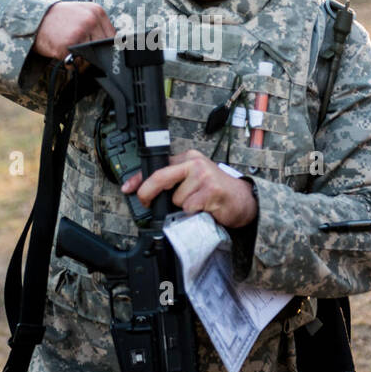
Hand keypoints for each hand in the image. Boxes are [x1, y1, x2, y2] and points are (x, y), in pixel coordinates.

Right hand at [32, 2, 116, 59]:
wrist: (35, 18)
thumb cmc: (59, 17)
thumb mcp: (82, 12)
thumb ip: (98, 25)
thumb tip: (113, 44)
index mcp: (97, 11)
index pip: (112, 37)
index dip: (105, 47)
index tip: (97, 49)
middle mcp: (90, 20)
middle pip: (103, 49)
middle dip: (93, 53)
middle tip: (79, 48)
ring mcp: (79, 33)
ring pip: (91, 57)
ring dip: (81, 59)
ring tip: (69, 47)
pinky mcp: (67, 46)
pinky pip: (76, 63)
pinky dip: (69, 63)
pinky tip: (61, 51)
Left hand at [122, 150, 257, 228]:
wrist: (243, 199)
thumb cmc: (216, 191)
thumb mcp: (194, 180)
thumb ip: (175, 182)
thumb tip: (149, 195)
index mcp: (188, 158)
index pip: (157, 166)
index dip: (139, 179)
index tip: (127, 188)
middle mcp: (195, 163)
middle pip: (160, 176)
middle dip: (147, 192)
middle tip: (146, 203)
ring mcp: (203, 176)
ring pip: (176, 198)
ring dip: (183, 207)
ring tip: (197, 204)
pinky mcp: (211, 190)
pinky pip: (189, 207)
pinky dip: (193, 212)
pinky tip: (205, 208)